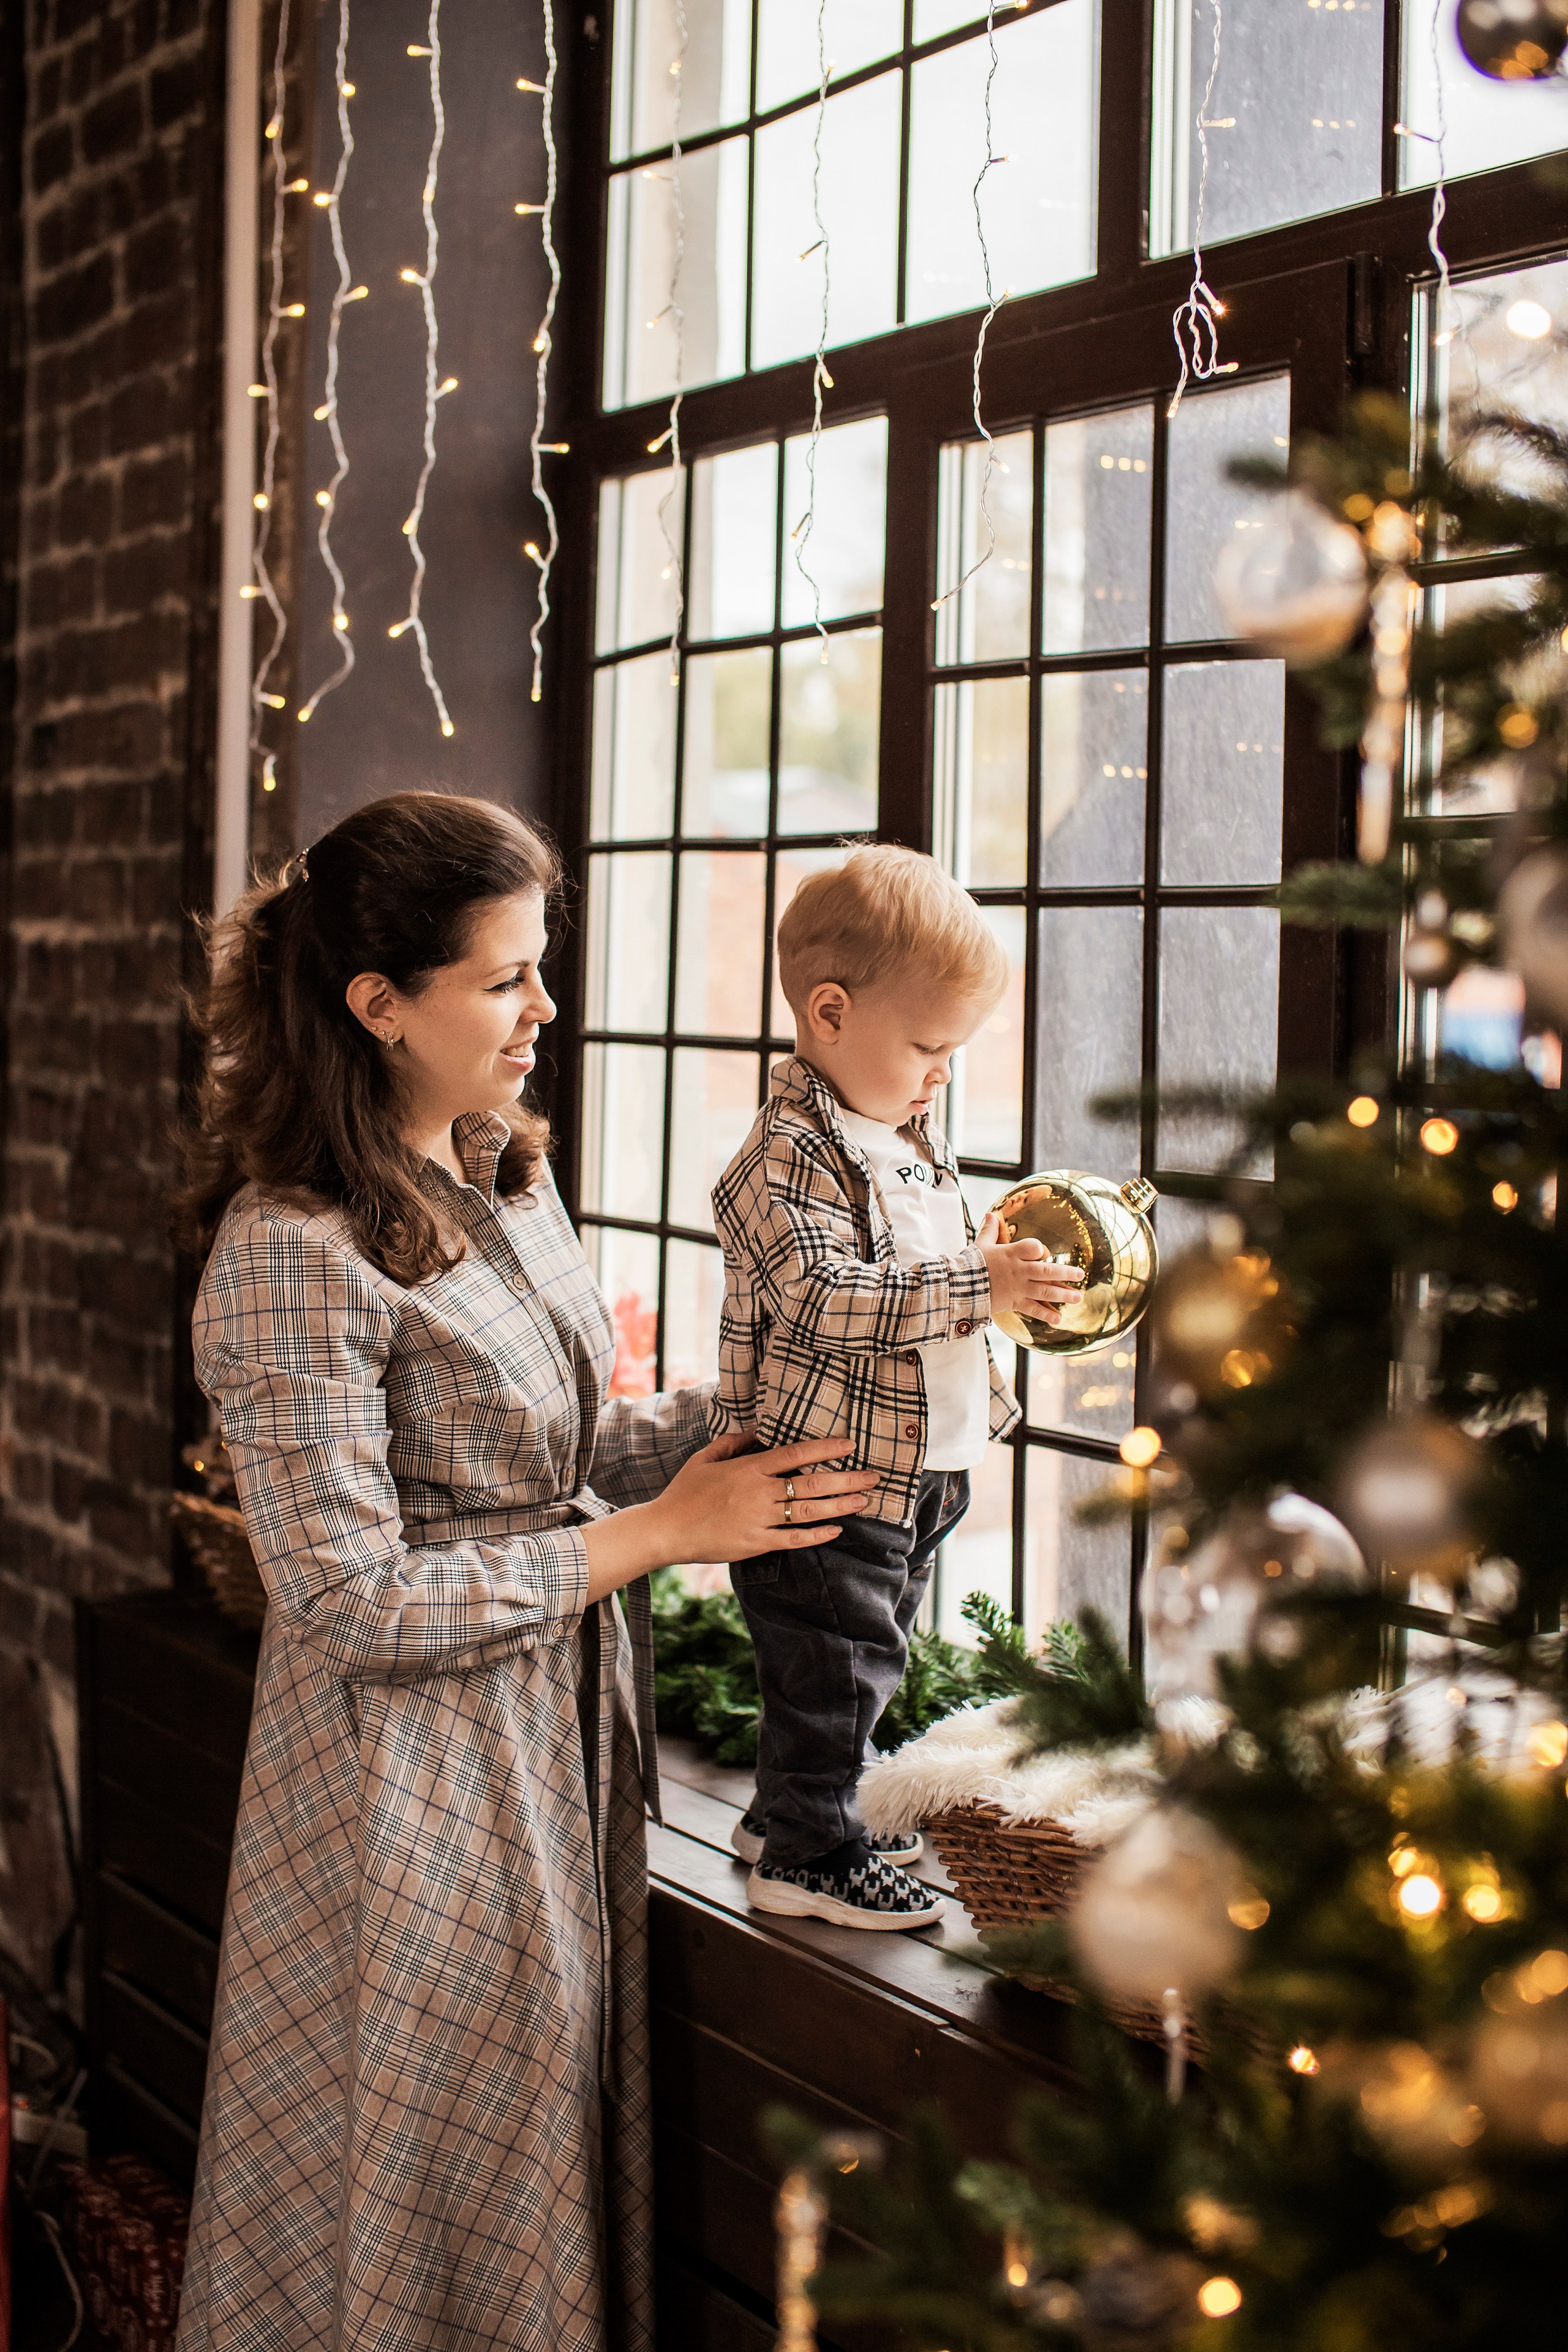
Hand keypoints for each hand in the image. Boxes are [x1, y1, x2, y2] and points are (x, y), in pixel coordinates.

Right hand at [651, 1431, 877, 1562]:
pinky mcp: (755, 1543)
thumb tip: (755, 1429)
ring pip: (809, 1511)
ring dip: (839, 1505)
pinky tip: (837, 1530)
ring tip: (863, 1500)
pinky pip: (793, 1539)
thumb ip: (732, 1442)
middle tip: (873, 1476)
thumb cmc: (684, 1491)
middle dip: (846, 1478)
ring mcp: (758, 1519)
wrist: (665, 1529)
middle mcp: (759, 1492)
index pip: (795, 1453)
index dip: (826, 1448)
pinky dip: (817, 1535)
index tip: (849, 1444)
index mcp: (748, 1468)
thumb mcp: (705, 1458)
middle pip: (811, 1483)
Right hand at [977, 1211, 1086, 1324]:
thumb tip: (991, 1214)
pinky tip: (1058, 1318)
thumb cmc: (970, 1264)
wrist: (960, 1287)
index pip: (1034, 1247)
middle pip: (1047, 1272)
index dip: (1041, 1250)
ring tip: (1078, 1297)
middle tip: (1080, 1275)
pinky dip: (1046, 1314)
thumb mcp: (980, 1245)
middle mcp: (1019, 1270)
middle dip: (1066, 1273)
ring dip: (1063, 1294)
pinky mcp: (1014, 1302)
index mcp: (1012, 1254)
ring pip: (1045, 1291)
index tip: (1043, 1254)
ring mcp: (1018, 1287)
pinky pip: (1034, 1309)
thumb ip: (990, 1230)